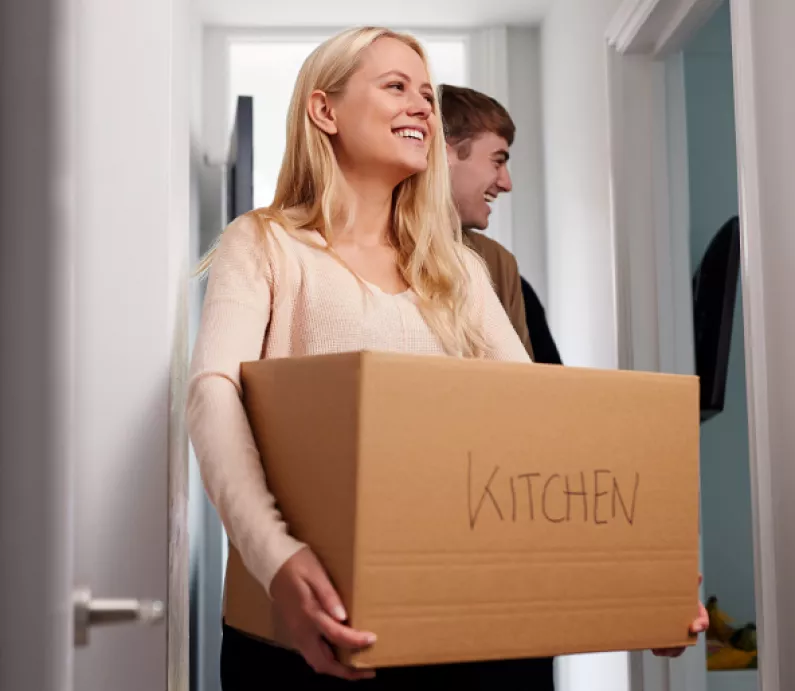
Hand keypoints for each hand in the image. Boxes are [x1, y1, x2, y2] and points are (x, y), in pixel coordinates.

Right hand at [270, 547, 376, 679]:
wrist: (273, 564)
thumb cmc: (297, 564)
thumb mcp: (315, 573)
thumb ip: (329, 595)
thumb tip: (343, 616)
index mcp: (309, 614)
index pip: (336, 636)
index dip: (356, 641)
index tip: (373, 639)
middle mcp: (302, 630)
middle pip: (324, 663)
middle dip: (346, 671)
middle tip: (368, 670)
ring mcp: (297, 634)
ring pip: (317, 662)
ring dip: (337, 668)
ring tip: (357, 666)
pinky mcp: (296, 633)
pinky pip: (312, 654)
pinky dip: (328, 660)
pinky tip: (340, 653)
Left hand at [652, 575, 708, 657]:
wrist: (659, 595)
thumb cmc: (675, 592)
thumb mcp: (682, 586)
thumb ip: (688, 581)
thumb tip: (697, 574)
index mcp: (694, 613)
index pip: (702, 621)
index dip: (700, 624)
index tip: (694, 627)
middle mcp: (687, 624)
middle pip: (689, 638)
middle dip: (683, 643)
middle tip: (675, 645)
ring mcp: (678, 631)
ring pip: (678, 645)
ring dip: (670, 649)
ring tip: (660, 649)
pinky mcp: (666, 635)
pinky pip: (666, 646)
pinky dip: (660, 648)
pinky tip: (652, 647)